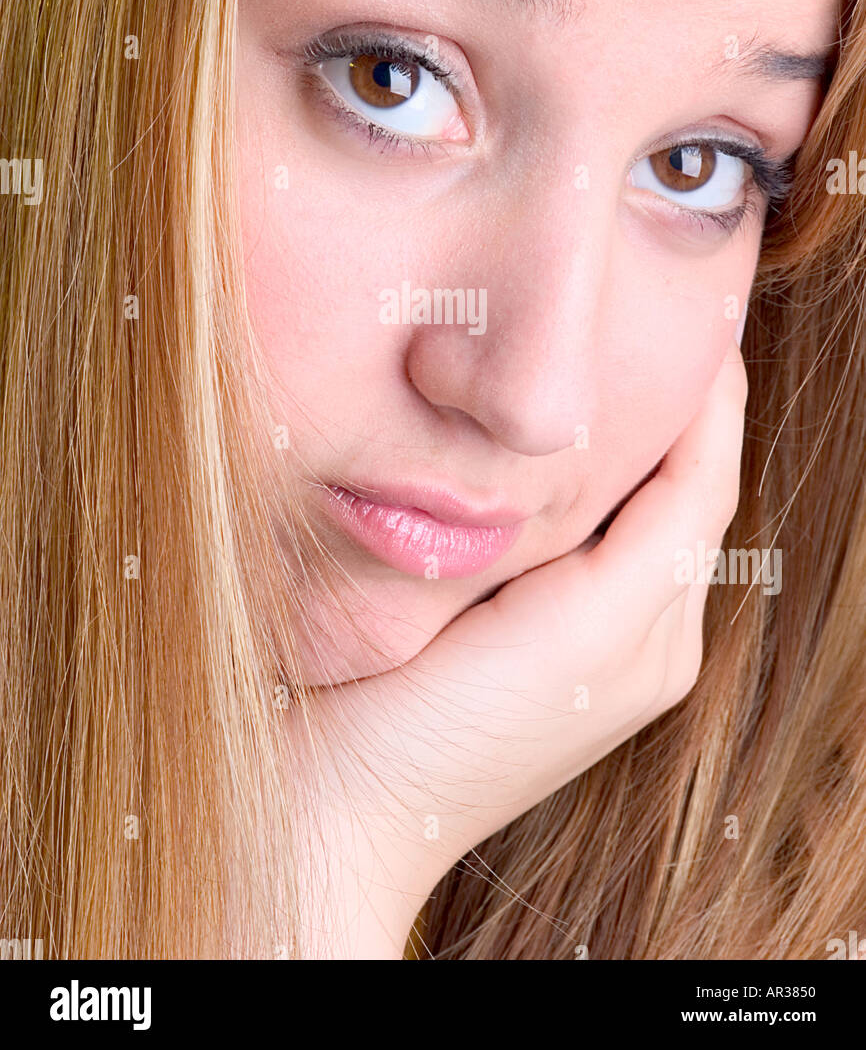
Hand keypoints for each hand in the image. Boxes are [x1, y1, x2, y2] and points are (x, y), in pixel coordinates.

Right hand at [289, 338, 747, 956]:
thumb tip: (702, 426)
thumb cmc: (452, 739)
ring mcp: (565, 623)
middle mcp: (630, 628)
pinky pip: (553, 515)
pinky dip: (555, 459)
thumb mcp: (586, 637)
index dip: (708, 395)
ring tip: (586, 345)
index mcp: (659, 631)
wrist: (328, 810)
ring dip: (610, 423)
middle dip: (664, 399)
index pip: (705, 480)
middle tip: (632, 307)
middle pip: (668, 482)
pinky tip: (519, 420)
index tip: (688, 304)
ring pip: (612, 492)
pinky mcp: (503, 615)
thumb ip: (659, 537)